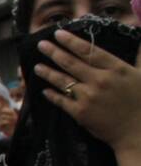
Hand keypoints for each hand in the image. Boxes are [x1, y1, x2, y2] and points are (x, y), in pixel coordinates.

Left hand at [36, 29, 140, 156]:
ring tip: (37, 66)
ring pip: (63, 80)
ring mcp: (88, 97)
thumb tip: (139, 38)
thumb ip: (140, 56)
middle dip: (53, 52)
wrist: (137, 132)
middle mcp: (100, 80)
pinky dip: (52, 95)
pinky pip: (61, 100)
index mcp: (116, 69)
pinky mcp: (80, 113)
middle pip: (71, 63)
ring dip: (47, 72)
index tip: (58, 33)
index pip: (89, 51)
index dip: (71, 41)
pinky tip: (44, 90)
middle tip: (41, 44)